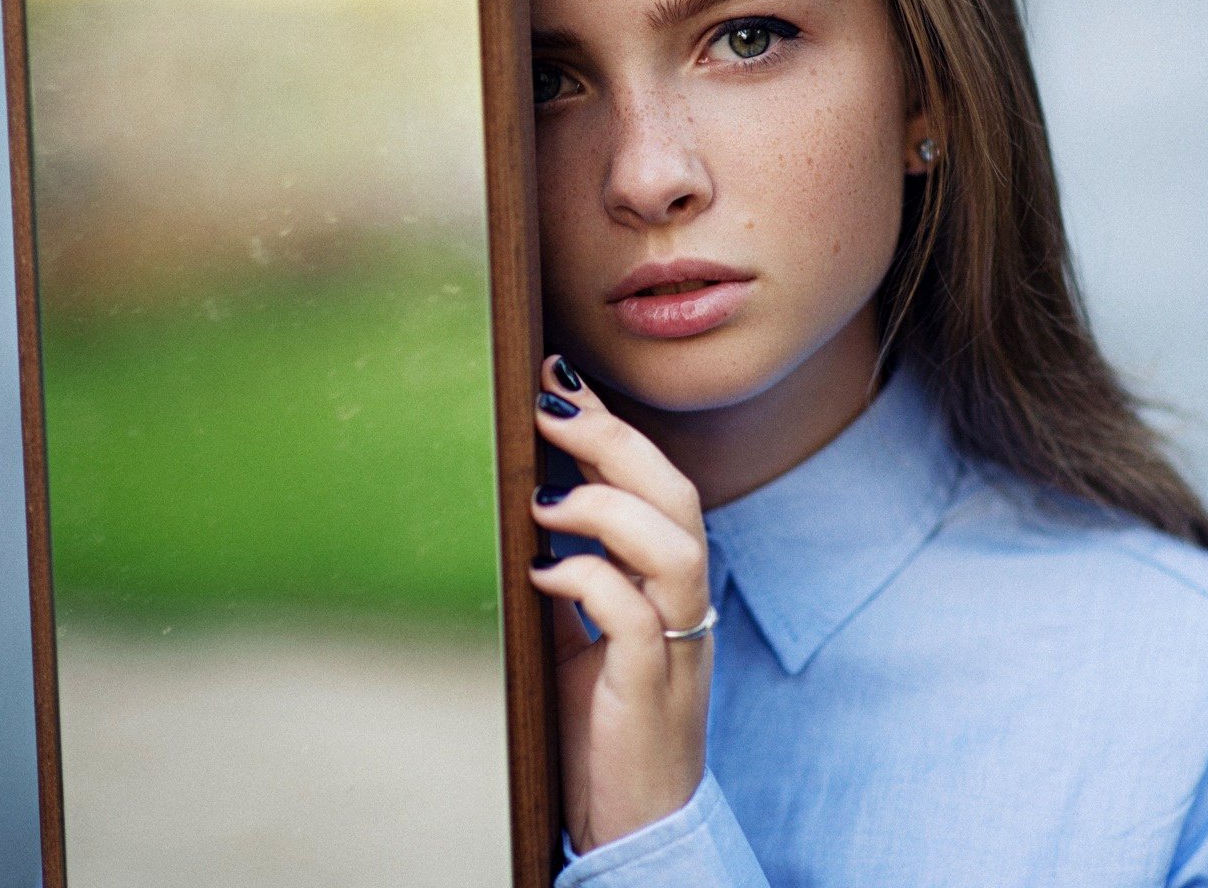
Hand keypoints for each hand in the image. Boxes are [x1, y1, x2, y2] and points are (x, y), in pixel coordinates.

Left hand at [528, 354, 713, 854]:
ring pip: (675, 546)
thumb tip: (521, 504)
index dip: (614, 427)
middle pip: (676, 497)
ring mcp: (677, 646)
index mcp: (670, 584)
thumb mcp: (576, 636)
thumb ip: (565, 575)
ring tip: (544, 498)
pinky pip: (636, 618)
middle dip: (614, 442)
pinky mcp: (653, 689)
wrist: (635, 825)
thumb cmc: (603, 729)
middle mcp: (685, 605)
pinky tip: (543, 572)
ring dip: (608, 507)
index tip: (560, 381)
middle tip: (549, 407)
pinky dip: (589, 581)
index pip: (657, 484)